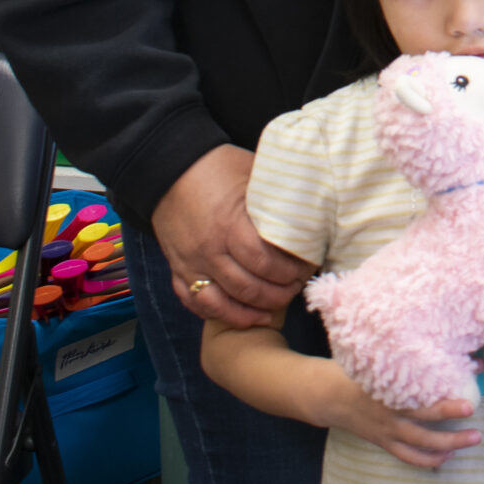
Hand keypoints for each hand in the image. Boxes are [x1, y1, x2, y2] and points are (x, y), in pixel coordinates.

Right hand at [153, 145, 306, 327]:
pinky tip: (240, 316)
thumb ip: (278, 195)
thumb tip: (315, 205)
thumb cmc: (216, 167)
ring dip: (251, 311)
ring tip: (273, 309)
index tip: (306, 268)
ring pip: (222, 304)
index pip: (264, 262)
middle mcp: (208, 250)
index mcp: (229, 225)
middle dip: (277, 294)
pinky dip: (218, 315)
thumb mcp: (252, 173)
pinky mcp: (177, 269)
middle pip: (247, 288)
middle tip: (296, 288)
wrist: (168, 168)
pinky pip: (194, 303)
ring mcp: (190, 264)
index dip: (289, 271)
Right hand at [310, 366, 480, 470]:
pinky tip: (447, 456)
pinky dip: (429, 460)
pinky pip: (408, 457)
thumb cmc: (357, 371)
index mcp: (388, 391)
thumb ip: (408, 359)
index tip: (467, 393)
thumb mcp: (378, 359)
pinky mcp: (384, 443)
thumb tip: (446, 351)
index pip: (420, 396)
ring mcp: (386, 432)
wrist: (326, 396)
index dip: (444, 398)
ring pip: (420, 445)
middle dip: (451, 420)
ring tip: (472, 438)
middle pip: (424, 422)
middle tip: (473, 411)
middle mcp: (388, 414)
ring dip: (448, 444)